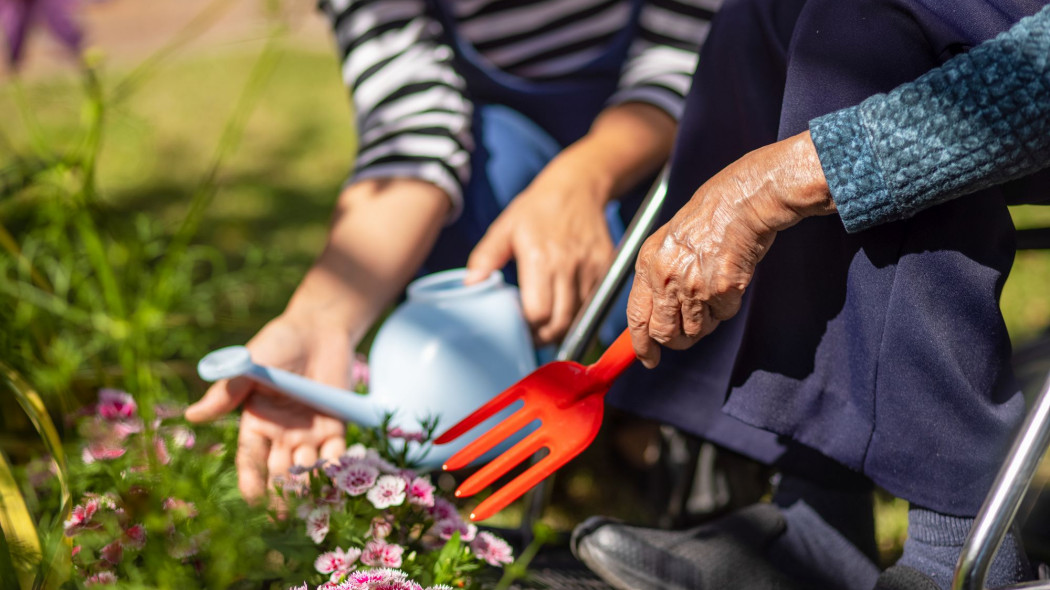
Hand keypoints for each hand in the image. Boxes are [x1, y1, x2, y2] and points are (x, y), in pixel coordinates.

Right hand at [185, 313, 350, 501]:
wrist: (318, 327)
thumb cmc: (277, 345)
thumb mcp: (249, 366)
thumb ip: (227, 392)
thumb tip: (191, 416)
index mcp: (256, 424)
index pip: (251, 461)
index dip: (251, 481)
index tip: (253, 501)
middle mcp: (282, 435)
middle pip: (280, 471)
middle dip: (282, 491)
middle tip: (285, 510)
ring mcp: (310, 432)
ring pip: (307, 467)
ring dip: (308, 482)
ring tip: (308, 497)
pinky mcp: (337, 424)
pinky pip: (336, 452)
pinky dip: (336, 465)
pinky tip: (335, 475)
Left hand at [466, 164, 614, 344]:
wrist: (577, 186)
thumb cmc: (537, 209)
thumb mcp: (505, 228)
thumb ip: (486, 257)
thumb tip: (470, 284)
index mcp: (540, 258)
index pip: (537, 313)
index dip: (527, 327)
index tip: (519, 327)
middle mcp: (568, 265)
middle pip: (561, 322)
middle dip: (546, 336)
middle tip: (533, 335)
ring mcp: (591, 267)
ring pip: (580, 316)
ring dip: (564, 326)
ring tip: (548, 324)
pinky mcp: (607, 266)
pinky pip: (595, 301)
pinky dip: (581, 310)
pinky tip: (566, 305)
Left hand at [627, 131, 833, 367]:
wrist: (741, 200)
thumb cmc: (708, 217)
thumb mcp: (668, 241)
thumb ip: (658, 276)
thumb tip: (656, 315)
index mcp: (648, 264)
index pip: (636, 317)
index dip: (641, 344)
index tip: (648, 359)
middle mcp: (666, 278)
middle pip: (665, 333)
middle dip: (676, 340)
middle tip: (687, 334)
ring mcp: (694, 286)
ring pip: (695, 329)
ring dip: (705, 321)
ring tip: (712, 293)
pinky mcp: (723, 290)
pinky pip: (723, 315)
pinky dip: (727, 306)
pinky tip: (729, 281)